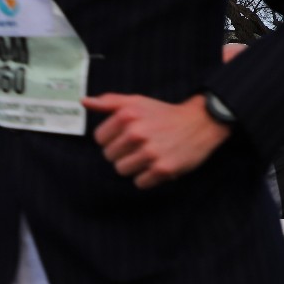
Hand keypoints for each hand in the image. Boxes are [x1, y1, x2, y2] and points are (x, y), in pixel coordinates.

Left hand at [82, 92, 225, 189]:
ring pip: (122, 170)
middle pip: (109, 157)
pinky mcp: (163, 169)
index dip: (112, 138)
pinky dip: (147, 177)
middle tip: (141, 145)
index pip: (99, 139)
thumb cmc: (163, 113)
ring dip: (134, 166)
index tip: (126, 135)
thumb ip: (109, 102)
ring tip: (148, 155)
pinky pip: (140, 182)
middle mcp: (137, 133)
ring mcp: (150, 152)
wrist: (200, 123)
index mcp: (127, 115)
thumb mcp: (136, 101)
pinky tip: (157, 164)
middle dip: (122, 153)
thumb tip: (83, 101)